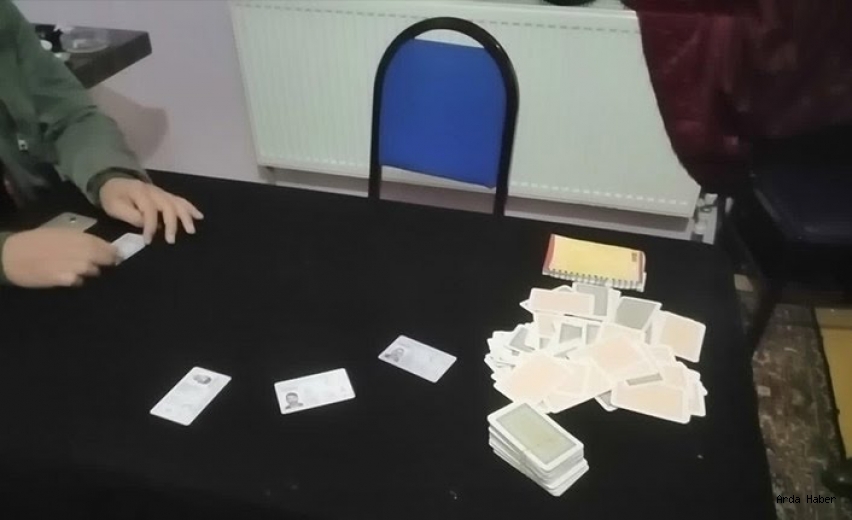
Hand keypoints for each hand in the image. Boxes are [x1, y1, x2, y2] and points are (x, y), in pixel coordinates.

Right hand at [1, 229, 118, 287]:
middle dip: (109, 261)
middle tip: (111, 264)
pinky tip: (72, 278)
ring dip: (92, 271)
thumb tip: (99, 246)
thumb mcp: (58, 233)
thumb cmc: (34, 242)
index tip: (117, 254)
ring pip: (92, 270)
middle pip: (102, 258)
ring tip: (87, 270)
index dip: (112, 250)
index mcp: (75, 236)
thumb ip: (78, 239)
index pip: (102, 244)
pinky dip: (78, 280)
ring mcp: (71, 265)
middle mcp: (77, 249)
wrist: (10, 255)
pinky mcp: (62, 278)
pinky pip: (78, 281)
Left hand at [100, 178, 203, 243]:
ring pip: (177, 203)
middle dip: (171, 224)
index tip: (148, 241)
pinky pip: (181, 201)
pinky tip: (199, 216)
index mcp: (140, 193)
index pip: (149, 211)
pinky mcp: (166, 195)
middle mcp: (154, 191)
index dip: (150, 226)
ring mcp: (162, 192)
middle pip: (168, 206)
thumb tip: (145, 225)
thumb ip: (130, 216)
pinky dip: (191, 208)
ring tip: (191, 230)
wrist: (113, 182)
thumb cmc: (113, 197)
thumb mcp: (114, 207)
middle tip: (171, 241)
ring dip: (185, 217)